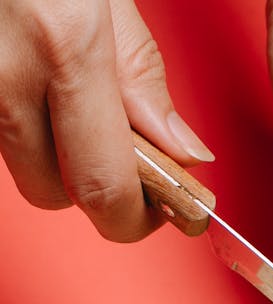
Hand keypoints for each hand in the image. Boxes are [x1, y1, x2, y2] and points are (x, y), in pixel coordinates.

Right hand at [0, 0, 211, 241]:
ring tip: (75, 101)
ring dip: (56, 157)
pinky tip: (38, 84)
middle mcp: (6, 69)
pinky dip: (23, 125)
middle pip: (57, 193)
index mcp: (64, 44)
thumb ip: (143, 75)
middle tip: (130, 159)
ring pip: (21, 167)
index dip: (137, 219)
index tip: (166, 213)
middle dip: (96, 188)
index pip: (105, 187)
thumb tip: (183, 152)